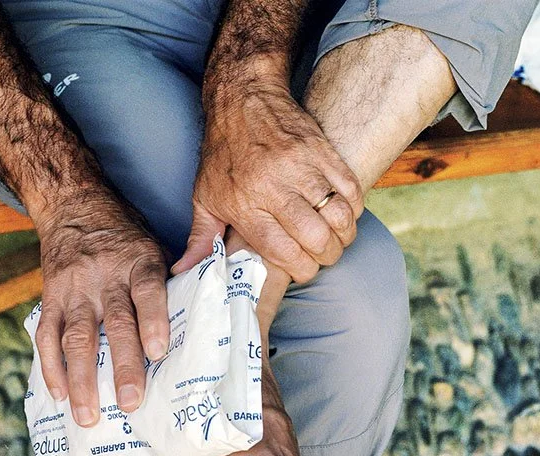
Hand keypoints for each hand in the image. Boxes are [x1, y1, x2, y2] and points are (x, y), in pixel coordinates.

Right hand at [32, 199, 168, 426]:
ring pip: (78, 338)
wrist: (73, 206)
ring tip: (89, 416)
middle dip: (123, 366)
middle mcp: (105, 277)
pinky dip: (51, 367)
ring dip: (82, 380)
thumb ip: (172, 283)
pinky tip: (60, 396)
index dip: (152, 321)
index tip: (158, 352)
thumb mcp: (154, 246)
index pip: (147, 291)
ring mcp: (75, 290)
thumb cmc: (126, 237)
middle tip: (132, 402)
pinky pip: (47, 335)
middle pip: (114, 324)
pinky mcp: (51, 298)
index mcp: (139, 263)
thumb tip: (203, 328)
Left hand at [175, 81, 362, 283]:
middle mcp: (273, 186)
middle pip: (315, 237)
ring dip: (343, 233)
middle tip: (323, 254)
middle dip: (326, 255)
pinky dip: (353, 207)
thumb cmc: (222, 154)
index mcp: (245, 204)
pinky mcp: (320, 149)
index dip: (301, 269)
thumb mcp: (204, 197)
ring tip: (337, 236)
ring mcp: (300, 166)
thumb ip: (201, 238)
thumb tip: (186, 272)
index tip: (303, 269)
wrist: (242, 98)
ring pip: (337, 214)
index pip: (283, 251)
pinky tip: (344, 213)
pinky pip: (350, 188)